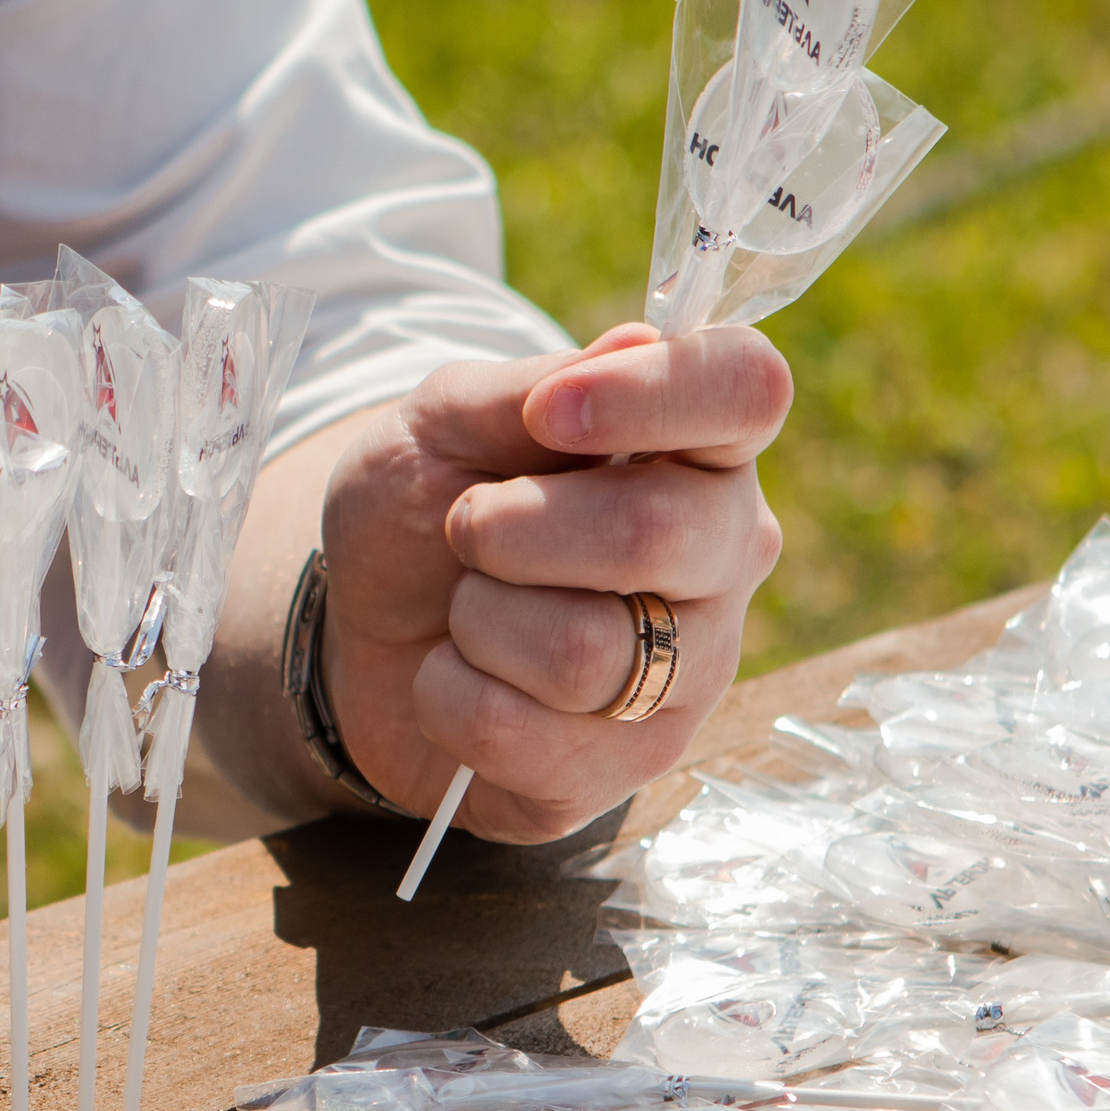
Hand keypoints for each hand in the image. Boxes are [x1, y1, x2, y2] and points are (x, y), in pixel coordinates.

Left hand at [321, 323, 789, 841]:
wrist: (362, 632)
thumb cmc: (424, 512)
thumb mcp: (441, 424)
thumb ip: (526, 386)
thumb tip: (636, 343)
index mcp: (696, 449)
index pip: (747, 391)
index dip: (653, 395)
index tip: (548, 413)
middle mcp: (723, 559)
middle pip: (658, 532)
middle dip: (514, 528)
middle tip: (467, 530)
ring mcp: (688, 673)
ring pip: (585, 650)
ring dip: (477, 620)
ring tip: (467, 612)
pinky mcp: (628, 767)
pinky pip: (521, 733)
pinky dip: (449, 694)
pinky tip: (459, 678)